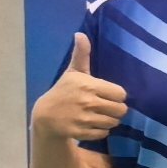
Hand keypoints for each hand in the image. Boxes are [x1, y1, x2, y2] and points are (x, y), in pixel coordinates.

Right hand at [32, 32, 130, 146]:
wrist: (45, 115)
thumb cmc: (64, 91)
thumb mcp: (73, 72)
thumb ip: (81, 55)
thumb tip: (80, 34)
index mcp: (89, 85)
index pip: (121, 94)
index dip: (115, 95)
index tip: (106, 95)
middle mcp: (87, 102)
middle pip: (121, 110)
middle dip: (114, 109)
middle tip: (103, 107)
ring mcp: (84, 118)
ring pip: (113, 122)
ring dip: (108, 120)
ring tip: (96, 115)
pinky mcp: (81, 132)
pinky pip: (104, 133)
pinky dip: (100, 131)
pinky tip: (89, 124)